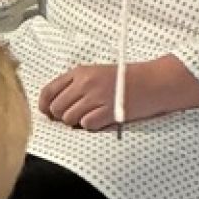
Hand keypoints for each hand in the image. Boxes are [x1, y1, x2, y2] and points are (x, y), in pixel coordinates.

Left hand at [38, 56, 198, 129]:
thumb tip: (54, 104)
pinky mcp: (109, 112)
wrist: (154, 82)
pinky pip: (87, 125)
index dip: (44, 104)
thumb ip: (75, 84)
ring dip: (76, 122)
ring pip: (69, 118)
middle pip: (57, 107)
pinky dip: (91, 126)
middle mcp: (85, 84)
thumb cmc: (126, 79)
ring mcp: (96, 98)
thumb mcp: (96, 72)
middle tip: (71, 117)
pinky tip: (100, 120)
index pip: (49, 90)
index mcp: (79, 72)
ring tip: (89, 117)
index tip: (46, 112)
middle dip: (61, 116)